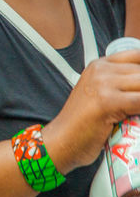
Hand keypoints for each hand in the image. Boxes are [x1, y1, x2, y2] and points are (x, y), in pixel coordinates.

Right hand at [42, 48, 139, 172]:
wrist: (63, 140)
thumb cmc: (85, 123)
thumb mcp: (100, 94)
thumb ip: (120, 85)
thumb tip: (139, 87)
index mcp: (99, 65)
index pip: (137, 56)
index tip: (138, 89)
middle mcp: (100, 70)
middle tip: (137, 105)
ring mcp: (102, 84)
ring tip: (136, 111)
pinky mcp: (106, 101)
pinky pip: (139, 101)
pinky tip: (136, 117)